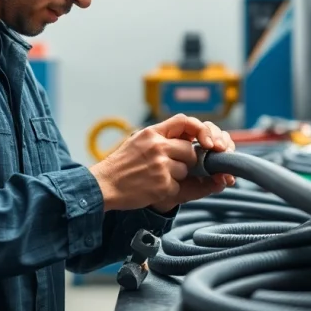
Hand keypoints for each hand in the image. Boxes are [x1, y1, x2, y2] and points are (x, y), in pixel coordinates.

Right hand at [88, 114, 233, 212]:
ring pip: (185, 170)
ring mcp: (160, 165)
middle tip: (170, 167)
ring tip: (155, 177)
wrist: (103, 185)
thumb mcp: (138, 141)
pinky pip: (178, 186)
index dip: (200, 130)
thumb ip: (162, 138)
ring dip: (176, 177)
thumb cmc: (121, 165)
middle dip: (186, 161)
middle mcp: (157, 146)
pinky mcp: (162, 184)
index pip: (184, 121)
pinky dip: (169, 189)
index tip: (207, 142)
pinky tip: (152, 187)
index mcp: (152, 133)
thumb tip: (191, 142)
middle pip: (190, 151)